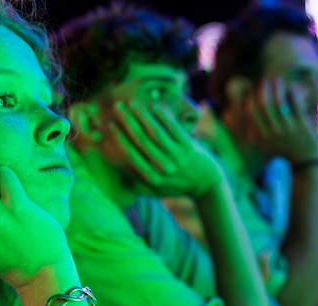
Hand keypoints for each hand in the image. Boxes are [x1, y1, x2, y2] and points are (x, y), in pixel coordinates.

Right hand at [109, 101, 223, 197]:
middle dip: (127, 122)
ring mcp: (177, 157)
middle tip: (117, 108)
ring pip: (155, 133)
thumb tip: (117, 165)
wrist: (206, 186)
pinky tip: (153, 106)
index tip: (110, 124)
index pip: (130, 155)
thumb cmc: (177, 186)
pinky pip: (173, 129)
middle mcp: (163, 168)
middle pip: (140, 141)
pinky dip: (162, 116)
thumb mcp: (155, 189)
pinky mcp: (189, 147)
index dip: (119, 138)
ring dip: (142, 116)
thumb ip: (137, 181)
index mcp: (151, 179)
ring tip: (132, 104)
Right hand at [245, 77, 317, 162]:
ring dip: (277, 87)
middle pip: (264, 103)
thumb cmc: (283, 150)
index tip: (254, 89)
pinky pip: (295, 103)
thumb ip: (255, 130)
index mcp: (261, 136)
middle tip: (266, 80)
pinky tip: (292, 89)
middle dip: (263, 88)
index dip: (251, 96)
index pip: (251, 111)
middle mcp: (273, 132)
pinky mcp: (301, 125)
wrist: (303, 163)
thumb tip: (246, 110)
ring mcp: (287, 129)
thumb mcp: (264, 143)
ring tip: (278, 81)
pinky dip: (292, 93)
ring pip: (279, 101)